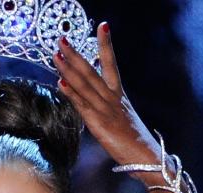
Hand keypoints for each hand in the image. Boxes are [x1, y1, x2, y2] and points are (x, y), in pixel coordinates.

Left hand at [54, 24, 162, 169]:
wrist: (146, 157)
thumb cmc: (134, 142)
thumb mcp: (121, 118)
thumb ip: (105, 107)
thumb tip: (91, 99)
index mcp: (119, 95)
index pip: (112, 64)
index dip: (106, 45)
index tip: (104, 25)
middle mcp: (113, 98)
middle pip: (92, 71)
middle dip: (76, 54)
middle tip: (61, 39)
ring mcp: (106, 110)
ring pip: (85, 85)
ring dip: (69, 69)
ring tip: (56, 55)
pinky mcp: (100, 124)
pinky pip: (83, 106)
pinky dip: (72, 94)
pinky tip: (61, 83)